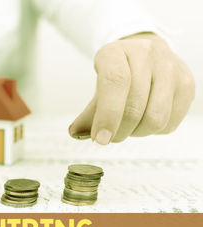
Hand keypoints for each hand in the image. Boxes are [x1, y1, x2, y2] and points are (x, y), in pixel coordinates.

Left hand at [69, 33, 194, 144]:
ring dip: (137, 133)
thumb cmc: (118, 72)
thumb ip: (88, 113)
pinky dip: (153, 131)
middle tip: (110, 137)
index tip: (99, 139)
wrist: (146, 54)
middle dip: (119, 131)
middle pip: (135, 106)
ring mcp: (171, 67)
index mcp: (116, 51)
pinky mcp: (187, 84)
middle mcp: (146, 54)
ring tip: (129, 126)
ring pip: (155, 119)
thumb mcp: (98, 86)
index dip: (107, 114)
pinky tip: (145, 119)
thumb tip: (76, 133)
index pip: (115, 82)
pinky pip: (170, 123)